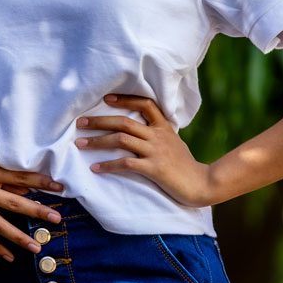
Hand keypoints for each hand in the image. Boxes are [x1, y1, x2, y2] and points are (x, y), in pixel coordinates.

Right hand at [0, 136, 64, 262]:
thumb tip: (24, 184)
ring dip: (19, 237)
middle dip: (37, 212)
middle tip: (57, 218)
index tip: (59, 187)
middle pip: (14, 204)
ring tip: (37, 247)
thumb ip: (2, 165)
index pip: (20, 178)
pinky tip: (10, 257)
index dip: (41, 182)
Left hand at [76, 93, 212, 207]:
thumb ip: (158, 134)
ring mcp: (155, 151)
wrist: (202, 184)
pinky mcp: (154, 169)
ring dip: (98, 141)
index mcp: (163, 127)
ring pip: (121, 139)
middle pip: (124, 121)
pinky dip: (108, 165)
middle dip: (100, 121)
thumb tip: (141, 129)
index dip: (125, 99)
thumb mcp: (174, 142)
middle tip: (80, 123)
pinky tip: (96, 168)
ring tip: (80, 144)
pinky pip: (126, 163)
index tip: (106, 98)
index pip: (145, 104)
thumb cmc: (186, 165)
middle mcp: (158, 136)